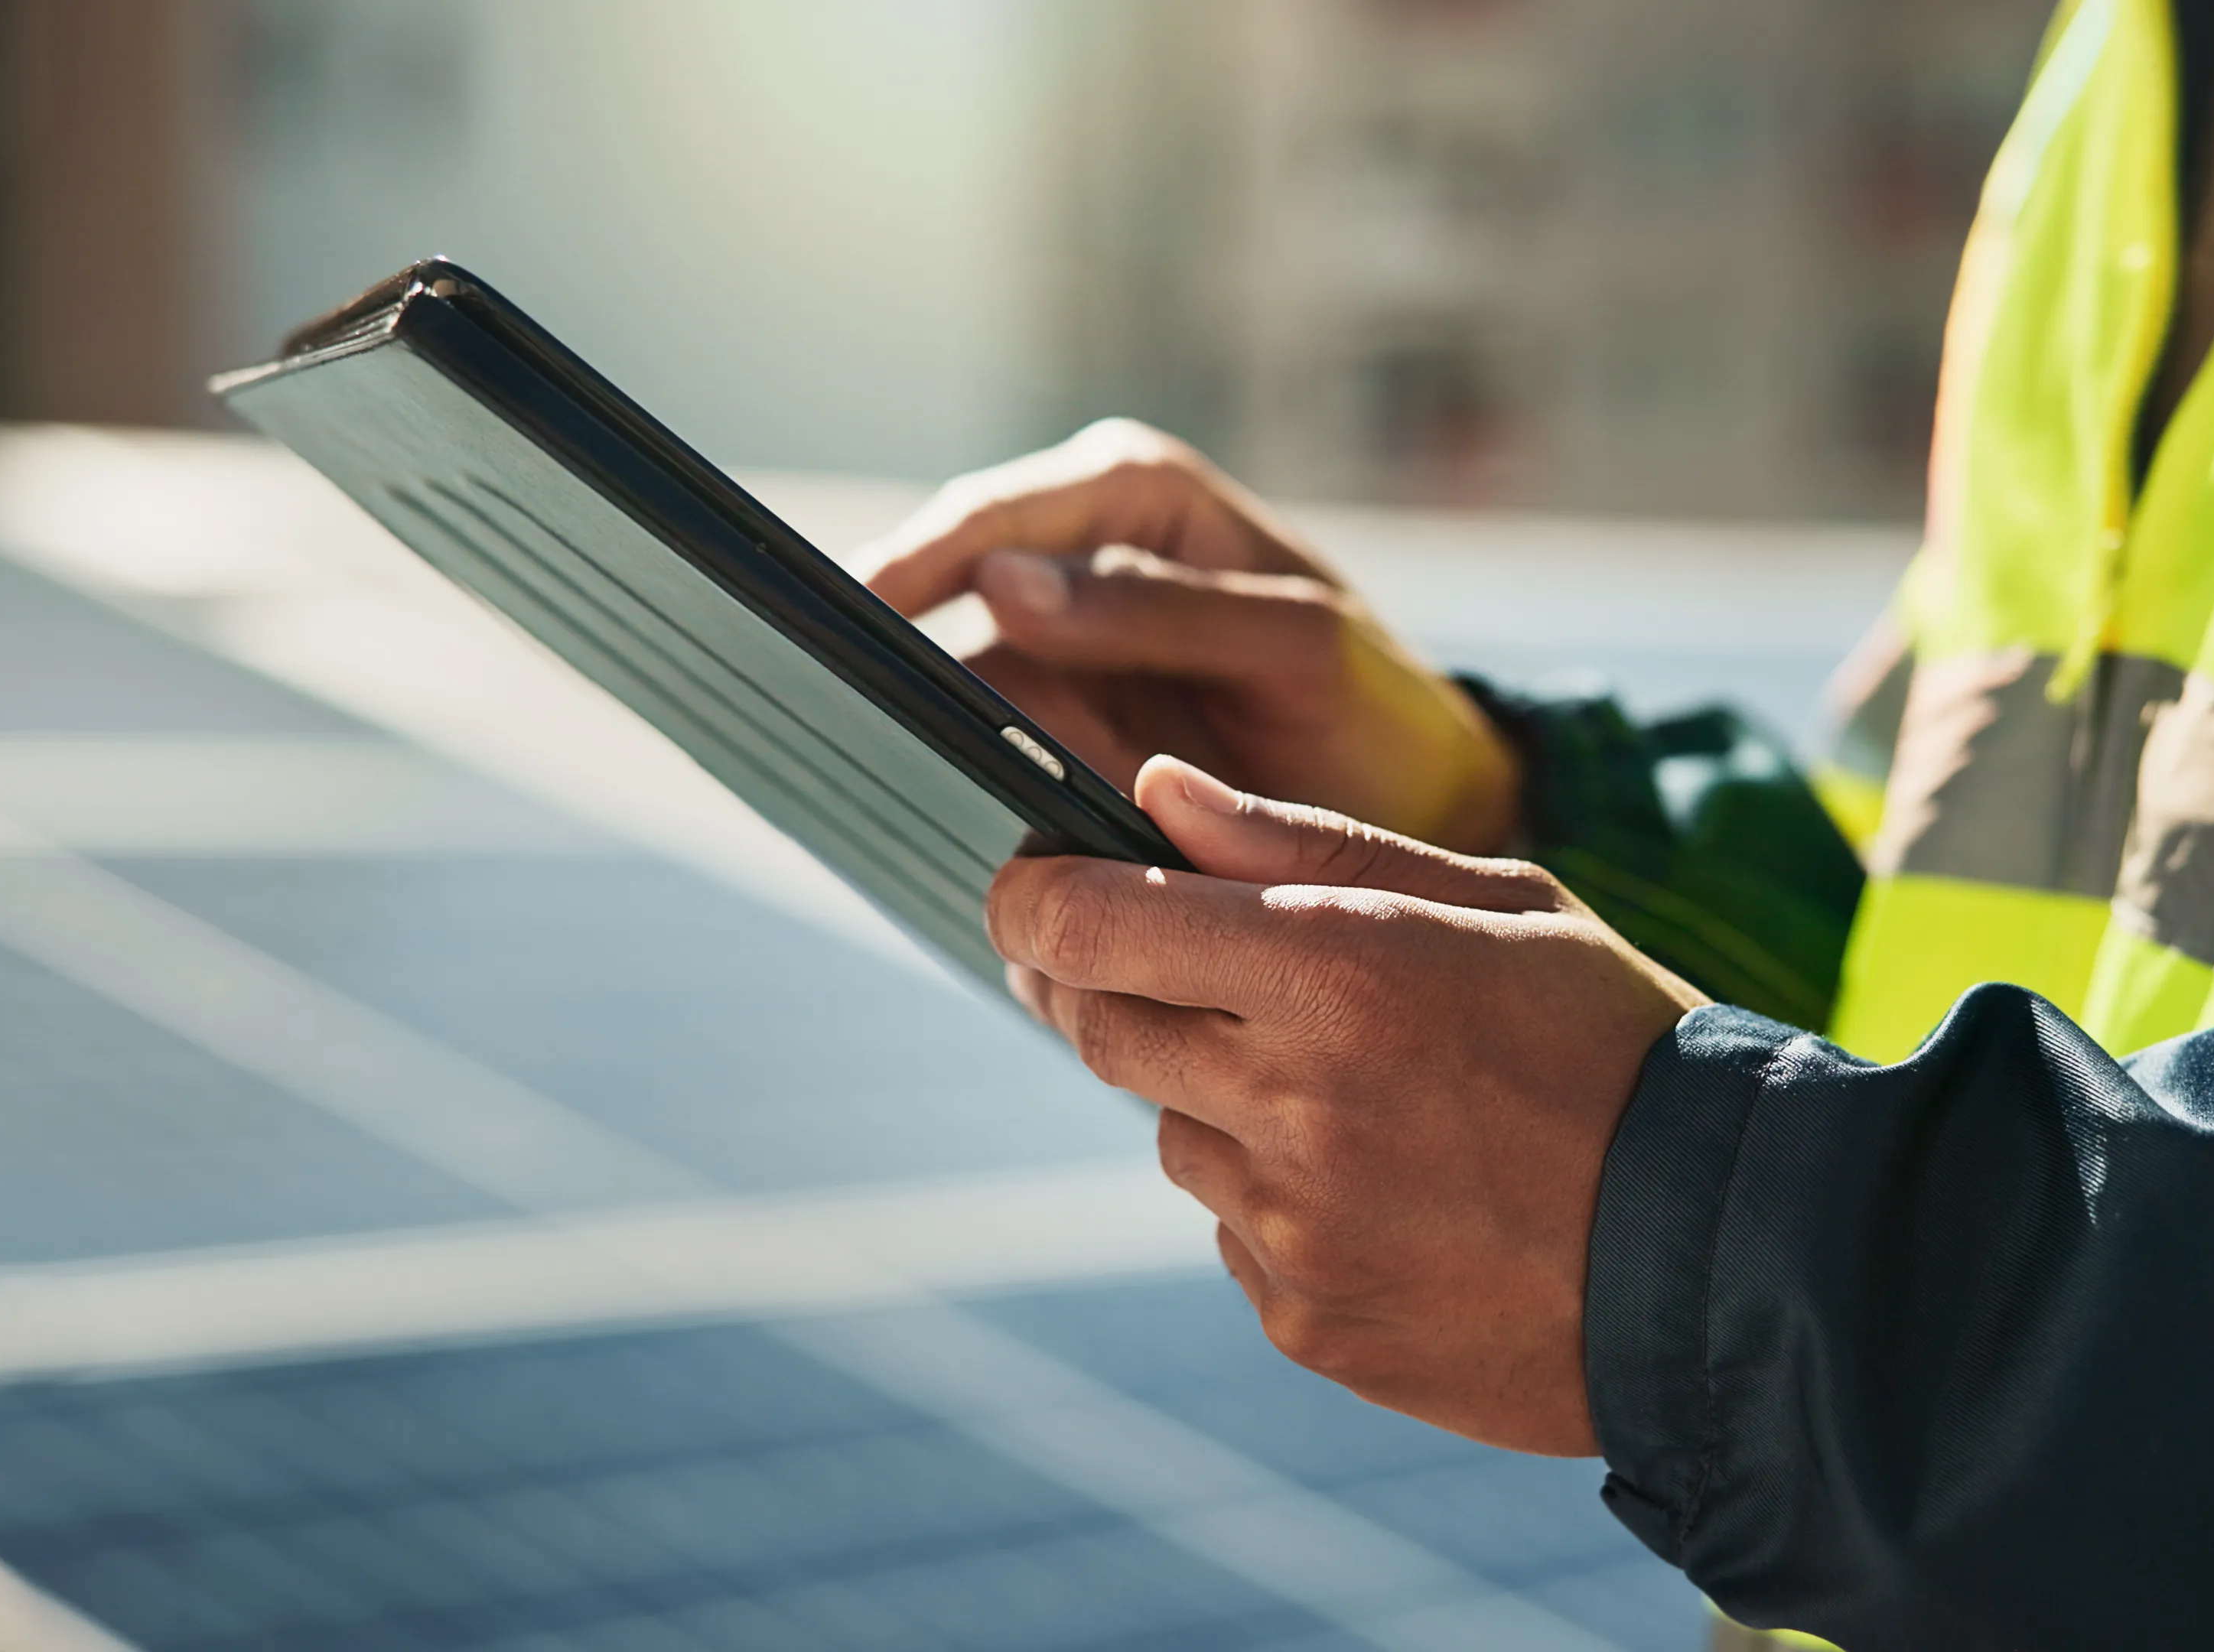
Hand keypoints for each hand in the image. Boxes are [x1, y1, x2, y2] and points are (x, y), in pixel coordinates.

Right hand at [864, 419, 1520, 853]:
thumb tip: (1003, 584)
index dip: (907, 564)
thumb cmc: (1372, 700)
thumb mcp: (1294, 644)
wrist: (1414, 801)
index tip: (838, 615)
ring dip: (898, 720)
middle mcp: (1079, 556)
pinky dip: (942, 776)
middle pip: (941, 591)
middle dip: (872, 642)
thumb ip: (1159, 608)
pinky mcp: (1053, 729)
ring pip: (943, 677)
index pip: (991, 518)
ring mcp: (1059, 648)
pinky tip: (896, 813)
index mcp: (1133, 495)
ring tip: (828, 761)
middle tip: (799, 696)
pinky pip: (975, 746)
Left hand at [988, 755, 1706, 1454]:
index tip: (1030, 881)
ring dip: (1217, 1096)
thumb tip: (1151, 790)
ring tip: (1358, 1091)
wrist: (1726, 1260)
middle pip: (1099, 1026)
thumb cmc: (1619, 1046)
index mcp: (1337, 969)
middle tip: (1169, 962)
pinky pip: (1236, 1234)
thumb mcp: (1496, 901)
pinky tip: (1390, 1187)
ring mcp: (1292, 1225)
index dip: (1034, 895)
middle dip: (1106, 982)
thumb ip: (1307, 841)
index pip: (1091, 923)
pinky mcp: (1307, 1319)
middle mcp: (1292, 1101)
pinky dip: (1278, 1198)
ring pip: (1170, 1132)